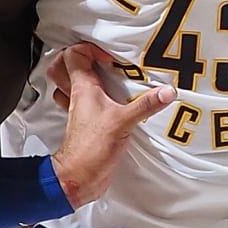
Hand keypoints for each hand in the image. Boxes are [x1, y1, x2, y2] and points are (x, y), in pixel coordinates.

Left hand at [50, 44, 173, 205]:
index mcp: (82, 88)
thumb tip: (166, 91)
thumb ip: (146, 105)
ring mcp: (78, 111)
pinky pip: (79, 104)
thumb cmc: (92, 148)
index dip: (90, 49)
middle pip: (61, 67)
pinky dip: (87, 98)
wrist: (79, 177)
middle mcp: (76, 97)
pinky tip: (103, 100)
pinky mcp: (84, 124)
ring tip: (98, 74)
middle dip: (76, 57)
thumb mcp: (123, 122)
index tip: (110, 58)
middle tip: (95, 58)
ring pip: (67, 85)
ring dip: (78, 76)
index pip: (74, 55)